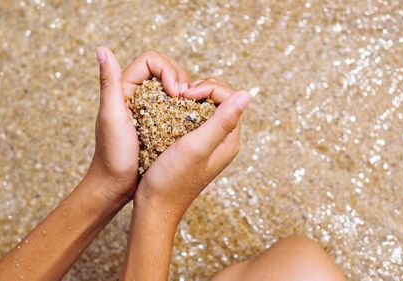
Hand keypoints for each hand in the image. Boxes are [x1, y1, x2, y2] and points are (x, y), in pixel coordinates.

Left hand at [85, 48, 190, 202]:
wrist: (114, 187)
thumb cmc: (112, 155)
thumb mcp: (112, 117)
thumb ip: (109, 82)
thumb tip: (102, 49)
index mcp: (125, 87)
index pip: (152, 60)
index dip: (169, 70)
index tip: (176, 92)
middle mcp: (138, 94)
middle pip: (167, 71)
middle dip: (182, 80)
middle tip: (188, 101)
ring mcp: (151, 109)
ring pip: (175, 89)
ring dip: (188, 94)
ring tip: (192, 110)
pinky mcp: (160, 124)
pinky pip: (178, 108)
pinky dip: (188, 109)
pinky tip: (193, 121)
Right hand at [134, 78, 251, 217]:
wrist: (154, 207)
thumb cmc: (172, 180)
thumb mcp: (197, 147)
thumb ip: (222, 121)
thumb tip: (247, 94)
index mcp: (229, 140)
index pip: (230, 97)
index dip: (208, 88)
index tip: (185, 94)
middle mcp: (223, 141)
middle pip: (221, 100)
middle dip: (201, 90)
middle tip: (179, 95)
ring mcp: (208, 144)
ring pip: (206, 107)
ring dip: (191, 99)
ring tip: (174, 102)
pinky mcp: (194, 147)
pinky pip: (194, 118)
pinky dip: (183, 110)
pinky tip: (169, 113)